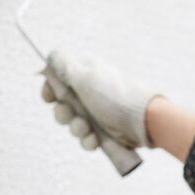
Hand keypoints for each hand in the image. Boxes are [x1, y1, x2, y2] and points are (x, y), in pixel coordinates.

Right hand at [40, 49, 162, 150]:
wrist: (144, 120)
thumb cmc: (114, 96)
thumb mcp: (86, 77)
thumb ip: (64, 66)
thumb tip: (51, 54)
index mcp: (85, 73)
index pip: (57, 80)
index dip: (50, 91)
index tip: (50, 99)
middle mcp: (89, 91)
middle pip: (62, 105)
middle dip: (64, 114)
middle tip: (72, 115)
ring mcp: (97, 111)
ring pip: (73, 123)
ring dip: (77, 129)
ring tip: (88, 130)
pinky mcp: (104, 130)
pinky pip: (86, 137)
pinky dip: (88, 141)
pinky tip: (95, 140)